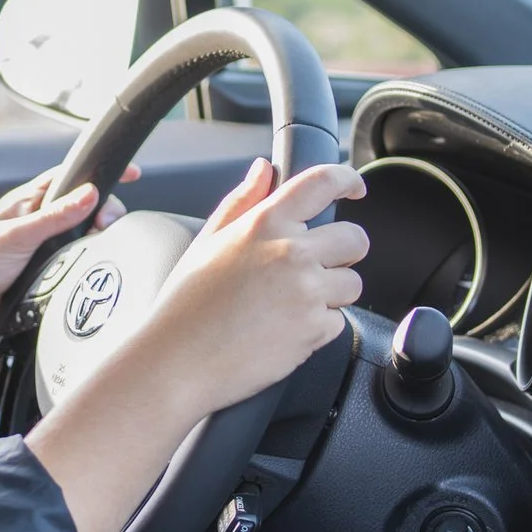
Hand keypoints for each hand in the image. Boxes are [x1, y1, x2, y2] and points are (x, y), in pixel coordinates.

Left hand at [0, 164, 139, 349]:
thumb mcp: (16, 235)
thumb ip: (55, 216)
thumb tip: (89, 194)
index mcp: (26, 203)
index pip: (70, 178)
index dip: (99, 173)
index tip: (129, 174)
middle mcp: (36, 223)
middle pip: (83, 208)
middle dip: (103, 212)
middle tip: (111, 224)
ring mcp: (42, 249)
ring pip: (82, 237)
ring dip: (95, 240)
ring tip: (102, 244)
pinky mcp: (45, 274)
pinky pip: (75, 264)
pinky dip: (86, 263)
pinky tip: (89, 267)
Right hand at [112, 158, 368, 422]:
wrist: (177, 362)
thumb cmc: (185, 305)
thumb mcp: (207, 242)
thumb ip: (241, 201)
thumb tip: (263, 169)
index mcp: (264, 224)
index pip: (323, 183)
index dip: (347, 180)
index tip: (355, 187)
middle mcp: (291, 253)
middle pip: (355, 239)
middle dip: (342, 252)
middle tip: (313, 267)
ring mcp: (306, 292)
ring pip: (352, 284)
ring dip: (332, 293)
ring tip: (289, 305)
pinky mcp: (314, 330)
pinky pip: (338, 322)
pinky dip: (318, 328)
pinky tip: (282, 330)